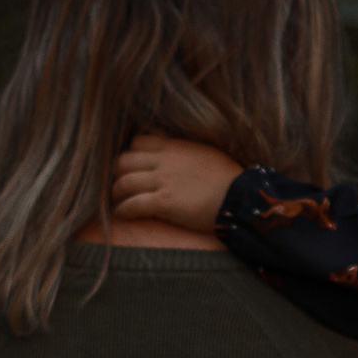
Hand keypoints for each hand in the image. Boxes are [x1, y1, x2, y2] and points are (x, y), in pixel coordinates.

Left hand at [112, 135, 241, 232]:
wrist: (241, 196)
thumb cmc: (230, 178)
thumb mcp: (206, 153)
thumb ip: (186, 152)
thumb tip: (180, 156)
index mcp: (174, 147)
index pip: (138, 142)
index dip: (131, 154)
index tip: (132, 166)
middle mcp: (164, 161)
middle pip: (124, 161)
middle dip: (117, 173)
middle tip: (120, 186)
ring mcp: (162, 181)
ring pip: (124, 182)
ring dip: (116, 193)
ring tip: (117, 202)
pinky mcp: (164, 203)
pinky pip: (133, 205)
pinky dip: (123, 210)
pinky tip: (123, 215)